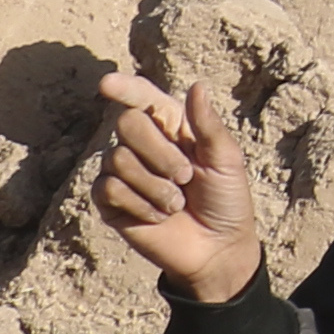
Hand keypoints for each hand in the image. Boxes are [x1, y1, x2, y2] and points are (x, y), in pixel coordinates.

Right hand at [87, 71, 259, 304]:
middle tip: (186, 177)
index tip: (107, 84)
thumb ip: (208, 126)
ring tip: (176, 203)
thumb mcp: (226, 161)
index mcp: (172, 126)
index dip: (124, 88)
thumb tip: (197, 86)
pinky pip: (109, 188)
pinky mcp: (110, 201)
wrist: (217, 249)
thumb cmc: (226, 200)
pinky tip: (158, 216)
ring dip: (155, 185)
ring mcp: (123, 172)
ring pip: (118, 158)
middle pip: (127, 124)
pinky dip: (140, 204)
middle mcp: (143, 144)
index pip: (142, 97)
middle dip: (160, 153)